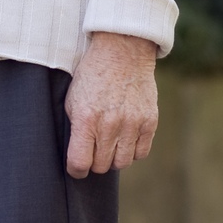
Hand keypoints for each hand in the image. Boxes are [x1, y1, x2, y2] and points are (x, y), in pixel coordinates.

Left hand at [65, 32, 158, 177]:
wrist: (122, 51)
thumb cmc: (93, 75)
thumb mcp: (73, 99)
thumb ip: (75, 128)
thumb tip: (77, 154)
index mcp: (86, 118)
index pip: (80, 163)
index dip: (76, 170)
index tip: (77, 168)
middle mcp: (110, 124)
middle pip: (101, 166)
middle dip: (95, 162)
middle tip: (94, 151)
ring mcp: (132, 123)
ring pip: (122, 163)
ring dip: (114, 158)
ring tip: (110, 145)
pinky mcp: (149, 121)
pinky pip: (141, 152)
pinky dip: (133, 150)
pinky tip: (126, 139)